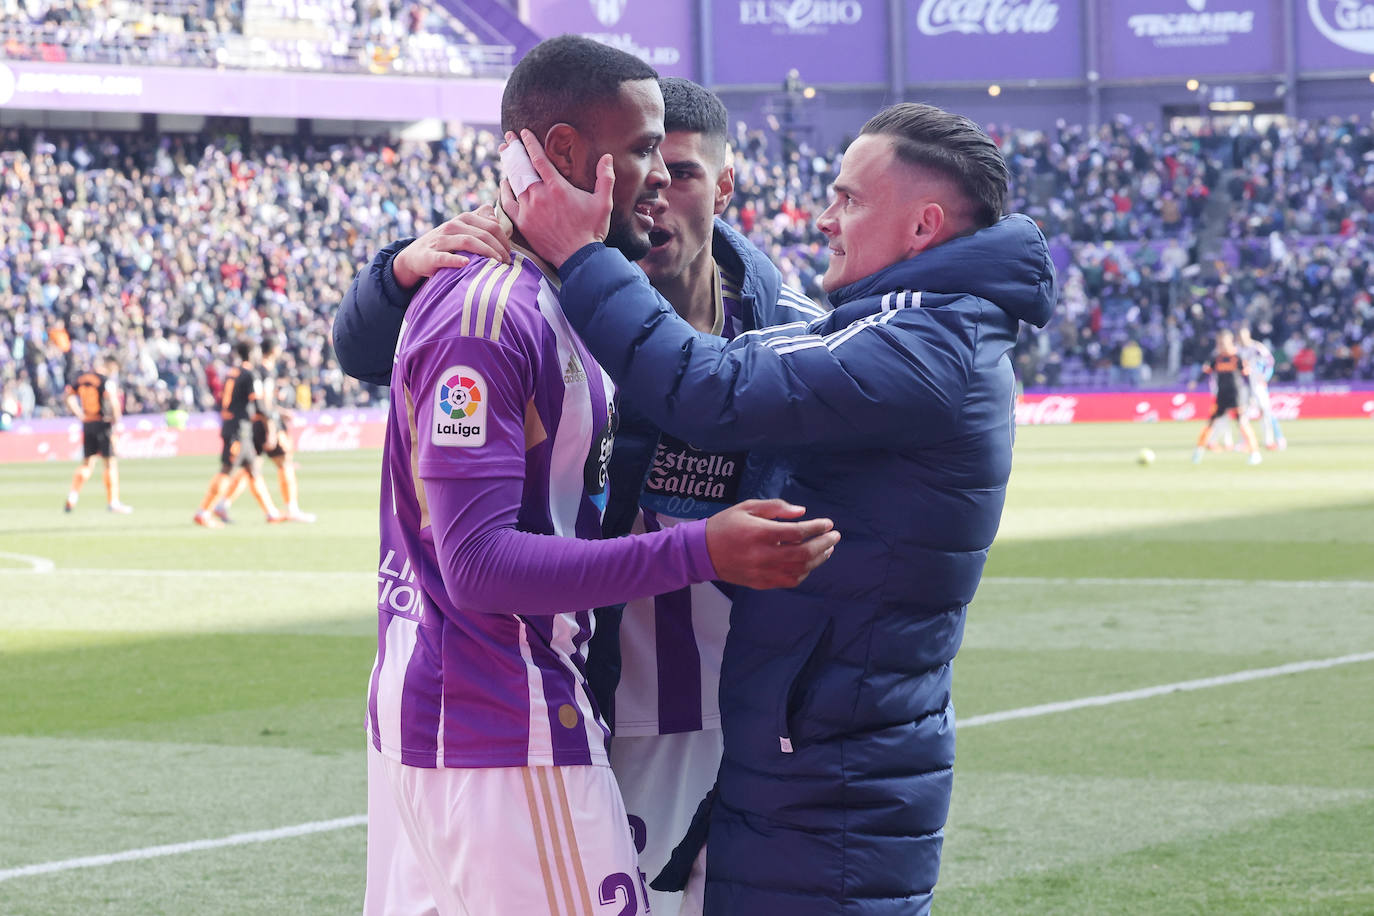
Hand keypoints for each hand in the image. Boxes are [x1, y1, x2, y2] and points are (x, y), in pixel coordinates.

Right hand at [392, 206, 511, 289]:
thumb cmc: (445, 243)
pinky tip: (467, 263)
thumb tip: (493, 214)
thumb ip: (478, 219)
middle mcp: (452, 226)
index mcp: (463, 219)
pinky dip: (456, 259)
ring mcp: (440, 240)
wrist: (415, 256)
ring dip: (486, 253)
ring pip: (467, 242)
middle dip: (499, 249)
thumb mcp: (461, 228)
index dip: (504, 240)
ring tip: (497, 264)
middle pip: (482, 234)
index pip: (491, 226)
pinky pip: (444, 257)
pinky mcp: (430, 256)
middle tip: (507, 263)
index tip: (510, 254)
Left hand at [499, 129, 613, 268]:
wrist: (578, 257)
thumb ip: (605, 178)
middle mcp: (539, 195)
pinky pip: (507, 203)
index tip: (524, 133)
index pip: (539, 158)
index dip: (530, 143)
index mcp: (557, 187)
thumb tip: (607, 157)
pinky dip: (504, 191)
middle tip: (508, 136)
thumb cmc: (591, 230)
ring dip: (509, 166)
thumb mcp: (603, 202)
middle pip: (522, 166)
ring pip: (514, 182)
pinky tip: (503, 183)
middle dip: (514, 149)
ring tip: (505, 153)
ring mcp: (528, 209)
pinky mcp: (522, 223)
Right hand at [705, 499, 839, 590]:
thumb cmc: (725, 525)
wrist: (702, 552)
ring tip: (827, 550)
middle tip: (835, 537)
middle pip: (804, 553)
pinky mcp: (760, 583)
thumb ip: (775, 508)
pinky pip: (789, 581)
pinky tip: (809, 564)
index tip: (828, 523)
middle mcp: (763, 554)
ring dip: (818, 560)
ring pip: (800, 570)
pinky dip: (804, 573)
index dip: (817, 527)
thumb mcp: (747, 507)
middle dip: (824, 544)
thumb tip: (802, 512)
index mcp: (760, 533)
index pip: (798, 532)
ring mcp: (762, 572)